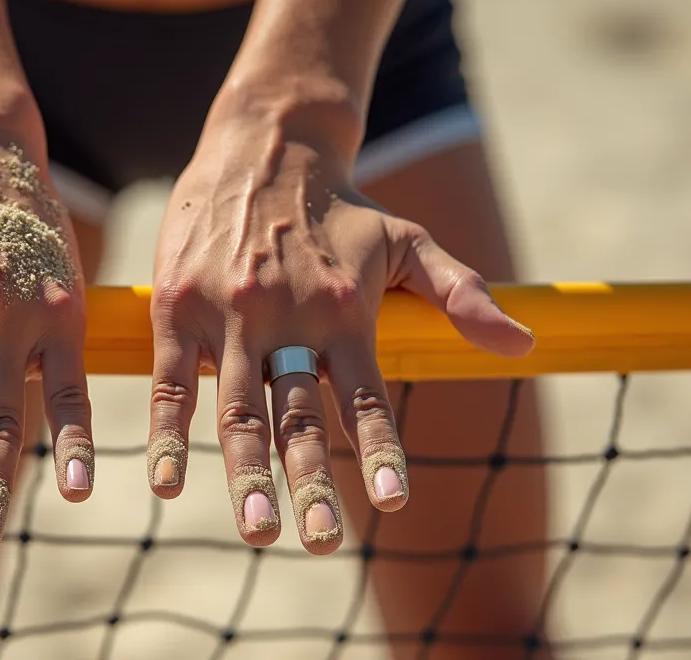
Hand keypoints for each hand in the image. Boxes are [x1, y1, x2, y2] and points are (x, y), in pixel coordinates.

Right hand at [146, 116, 533, 554]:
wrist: (262, 144)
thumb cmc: (340, 206)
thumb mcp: (408, 240)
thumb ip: (460, 295)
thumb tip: (522, 344)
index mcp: (345, 310)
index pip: (365, 396)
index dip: (381, 451)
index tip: (395, 503)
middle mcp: (289, 316)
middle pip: (300, 416)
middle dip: (310, 484)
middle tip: (319, 545)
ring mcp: (230, 315)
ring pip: (239, 407)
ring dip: (247, 472)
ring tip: (257, 531)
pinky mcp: (179, 307)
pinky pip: (174, 383)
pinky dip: (170, 435)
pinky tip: (168, 484)